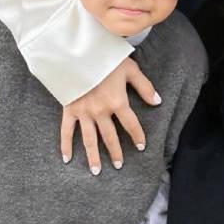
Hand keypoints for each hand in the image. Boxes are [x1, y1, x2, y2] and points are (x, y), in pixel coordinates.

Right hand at [60, 57, 160, 172]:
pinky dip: (65, 145)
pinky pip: (66, 131)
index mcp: (118, 102)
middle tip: (119, 165)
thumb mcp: (130, 69)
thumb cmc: (106, 58)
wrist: (79, 52)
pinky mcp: (69, 110)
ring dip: (93, 157)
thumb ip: (144, 87)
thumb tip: (157, 102)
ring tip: (96, 171)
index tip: (141, 147)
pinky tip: (67, 159)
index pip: (131, 124)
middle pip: (110, 137)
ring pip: (89, 140)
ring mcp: (84, 112)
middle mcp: (101, 111)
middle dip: (115, 152)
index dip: (137, 136)